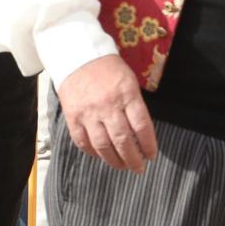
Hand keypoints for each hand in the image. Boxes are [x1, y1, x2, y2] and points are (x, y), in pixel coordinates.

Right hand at [58, 54, 157, 172]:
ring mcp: (88, 112)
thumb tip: (140, 134)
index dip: (148, 145)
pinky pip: (82, 141)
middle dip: (133, 159)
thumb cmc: (108, 69)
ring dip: (114, 160)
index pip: (142, 127)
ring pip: (103, 145)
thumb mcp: (129, 82)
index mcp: (126, 95)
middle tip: (139, 168)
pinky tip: (100, 155)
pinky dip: (92, 152)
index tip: (151, 155)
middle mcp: (108, 106)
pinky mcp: (72, 116)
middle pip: (123, 140)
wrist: (76, 57)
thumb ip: (135, 106)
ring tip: (122, 166)